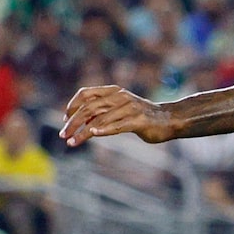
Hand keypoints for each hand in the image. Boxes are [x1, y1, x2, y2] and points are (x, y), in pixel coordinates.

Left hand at [60, 85, 180, 146]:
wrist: (170, 119)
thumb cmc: (143, 116)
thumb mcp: (121, 109)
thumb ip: (104, 111)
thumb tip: (81, 122)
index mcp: (114, 91)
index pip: (86, 93)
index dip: (72, 105)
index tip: (65, 119)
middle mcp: (120, 97)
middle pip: (89, 108)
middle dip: (73, 123)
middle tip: (63, 135)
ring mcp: (130, 108)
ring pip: (100, 119)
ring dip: (83, 132)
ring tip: (72, 142)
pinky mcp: (139, 120)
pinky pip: (118, 125)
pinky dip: (104, 130)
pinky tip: (93, 134)